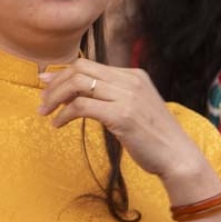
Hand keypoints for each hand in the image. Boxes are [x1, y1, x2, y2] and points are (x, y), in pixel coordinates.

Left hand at [38, 60, 206, 181]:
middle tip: (42, 101)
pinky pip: (81, 106)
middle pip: (80, 69)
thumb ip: (113, 96)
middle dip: (55, 83)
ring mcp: (127, 96)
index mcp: (133, 75)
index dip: (63, 73)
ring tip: (45, 113)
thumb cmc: (154, 137)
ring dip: (55, 98)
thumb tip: (78, 93)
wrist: (178, 156)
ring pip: (78, 84)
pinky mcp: (122, 116)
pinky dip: (64, 114)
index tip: (46, 83)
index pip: (89, 64)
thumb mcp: (135, 107)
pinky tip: (58, 124)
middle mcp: (130, 80)